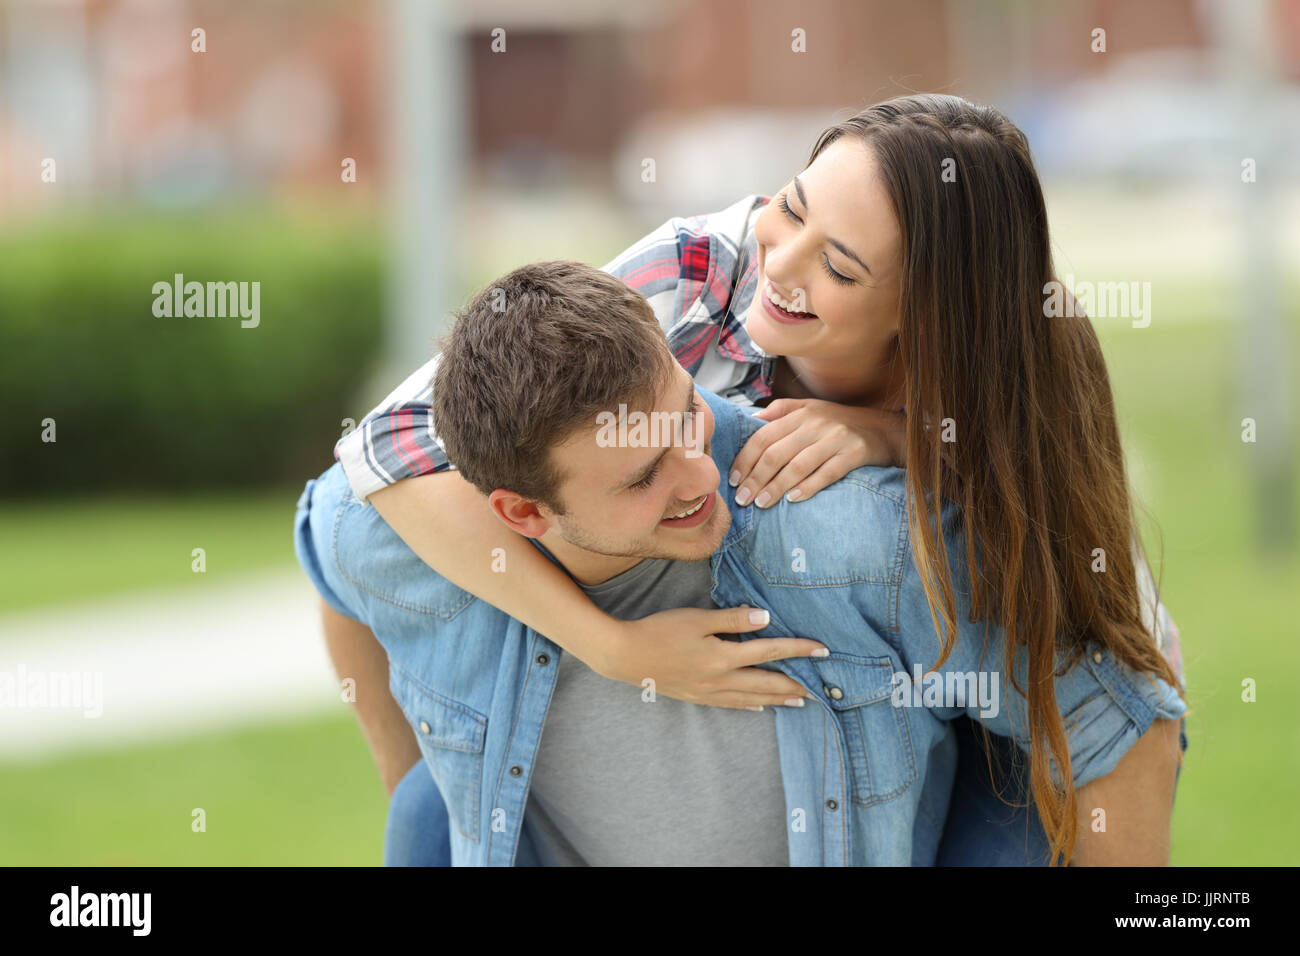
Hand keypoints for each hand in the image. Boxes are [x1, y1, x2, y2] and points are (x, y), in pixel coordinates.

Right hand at [592, 606, 827, 710]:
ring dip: (778, 698)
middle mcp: (720, 679)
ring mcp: (708, 692)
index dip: (799, 650)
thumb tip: (765, 618)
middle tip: (821, 687)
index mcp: (723, 656)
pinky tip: (758, 707)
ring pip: (751, 697)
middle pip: (766, 682)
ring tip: (799, 701)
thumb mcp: (696, 619)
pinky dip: (749, 706)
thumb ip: (731, 619)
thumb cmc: (660, 631)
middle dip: (795, 683)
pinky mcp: (696, 696)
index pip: (770, 652)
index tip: (823, 650)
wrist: (625, 656)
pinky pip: (730, 704)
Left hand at [729, 398, 905, 507]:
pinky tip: (793, 500)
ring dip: (776, 487)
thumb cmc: (840, 423)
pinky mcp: (855, 453)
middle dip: (755, 478)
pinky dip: (808, 487)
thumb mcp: (811, 409)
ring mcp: (836, 438)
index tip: (734, 480)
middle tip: (743, 499)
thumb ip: (781, 411)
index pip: (764, 436)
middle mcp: (816, 423)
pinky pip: (827, 473)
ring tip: (761, 504)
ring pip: (798, 465)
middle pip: (777, 453)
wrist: (885, 429)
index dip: (746, 459)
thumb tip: (751, 420)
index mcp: (801, 413)